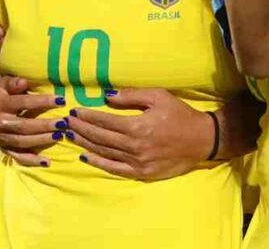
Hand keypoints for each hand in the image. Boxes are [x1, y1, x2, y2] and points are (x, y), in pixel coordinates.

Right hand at [0, 76, 64, 166]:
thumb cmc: (1, 95)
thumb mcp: (2, 84)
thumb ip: (13, 82)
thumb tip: (23, 83)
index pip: (23, 102)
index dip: (42, 101)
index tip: (61, 100)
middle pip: (23, 126)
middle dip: (44, 125)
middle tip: (63, 123)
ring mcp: (1, 138)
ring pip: (22, 142)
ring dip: (41, 140)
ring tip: (59, 136)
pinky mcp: (4, 149)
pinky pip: (18, 157)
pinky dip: (32, 161)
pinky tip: (47, 161)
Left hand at [66, 88, 213, 179]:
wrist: (202, 140)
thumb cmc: (180, 115)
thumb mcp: (159, 97)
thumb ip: (131, 96)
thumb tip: (107, 96)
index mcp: (138, 126)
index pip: (105, 121)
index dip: (87, 116)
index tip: (74, 111)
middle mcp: (135, 146)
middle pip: (101, 137)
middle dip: (81, 128)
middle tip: (66, 122)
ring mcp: (138, 162)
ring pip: (105, 152)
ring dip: (85, 143)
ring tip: (70, 136)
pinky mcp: (142, 173)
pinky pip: (115, 168)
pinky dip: (99, 163)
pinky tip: (86, 156)